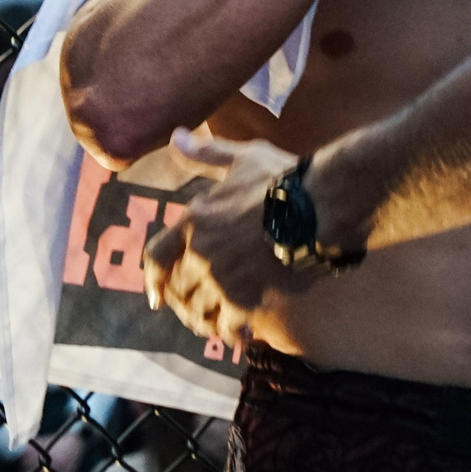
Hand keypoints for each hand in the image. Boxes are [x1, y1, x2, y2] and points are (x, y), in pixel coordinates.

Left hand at [143, 131, 312, 349]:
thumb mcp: (241, 158)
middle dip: (184, 300)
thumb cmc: (283, 180)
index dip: (152, 279)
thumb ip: (206, 153)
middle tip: (193, 311)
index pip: (155, 257)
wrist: (318, 210)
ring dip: (203, 320)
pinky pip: (226, 327)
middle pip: (177, 289)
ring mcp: (221, 281)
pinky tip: (239, 335)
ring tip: (214, 325)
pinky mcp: (245, 302)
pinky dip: (229, 333)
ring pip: (198, 312)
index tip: (154, 297)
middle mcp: (199, 255)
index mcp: (193, 221)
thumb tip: (176, 136)